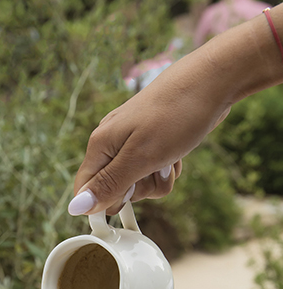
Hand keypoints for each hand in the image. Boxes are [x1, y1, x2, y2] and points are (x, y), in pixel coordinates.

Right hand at [69, 44, 231, 215]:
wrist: (212, 80)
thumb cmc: (176, 114)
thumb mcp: (141, 157)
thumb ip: (109, 184)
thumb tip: (76, 208)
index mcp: (100, 145)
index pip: (85, 190)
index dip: (104, 203)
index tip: (128, 198)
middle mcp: (111, 143)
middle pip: (113, 190)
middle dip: (138, 191)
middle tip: (154, 170)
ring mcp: (132, 142)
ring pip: (137, 184)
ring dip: (156, 181)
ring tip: (169, 159)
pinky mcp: (151, 142)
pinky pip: (152, 172)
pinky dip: (166, 170)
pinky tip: (176, 155)